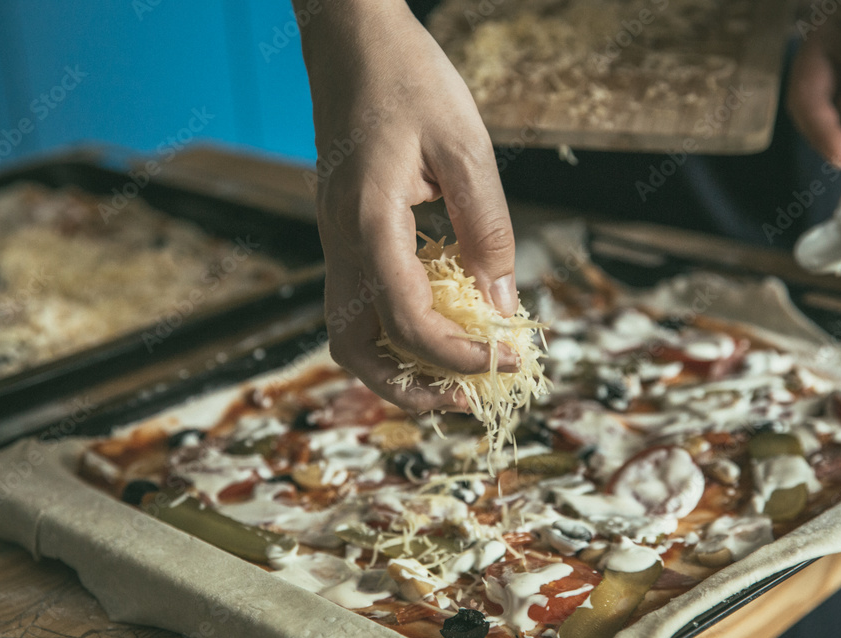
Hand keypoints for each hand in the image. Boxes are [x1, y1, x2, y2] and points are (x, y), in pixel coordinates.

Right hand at [296, 0, 518, 412]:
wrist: (351, 39)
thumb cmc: (410, 78)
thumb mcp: (466, 148)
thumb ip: (487, 230)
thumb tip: (502, 307)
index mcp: (367, 220)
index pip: (405, 319)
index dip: (458, 354)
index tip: (508, 361)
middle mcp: (338, 241)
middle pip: (354, 347)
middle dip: (411, 385)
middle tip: (469, 395)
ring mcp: (333, 239)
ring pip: (348, 332)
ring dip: (397, 366)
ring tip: (454, 372)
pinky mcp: (341, 232)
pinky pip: (360, 300)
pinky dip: (397, 328)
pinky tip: (443, 316)